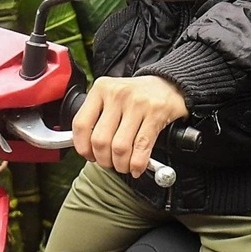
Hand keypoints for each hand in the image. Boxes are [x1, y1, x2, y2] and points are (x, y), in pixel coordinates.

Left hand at [72, 75, 187, 176]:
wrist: (169, 84)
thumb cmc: (137, 95)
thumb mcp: (112, 96)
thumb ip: (96, 117)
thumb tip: (85, 147)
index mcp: (102, 88)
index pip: (81, 124)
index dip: (83, 147)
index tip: (90, 156)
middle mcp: (118, 93)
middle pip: (100, 140)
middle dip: (104, 160)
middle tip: (109, 163)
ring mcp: (138, 103)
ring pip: (120, 147)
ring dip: (121, 165)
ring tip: (124, 166)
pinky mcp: (156, 113)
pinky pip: (141, 147)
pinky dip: (137, 164)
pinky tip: (137, 167)